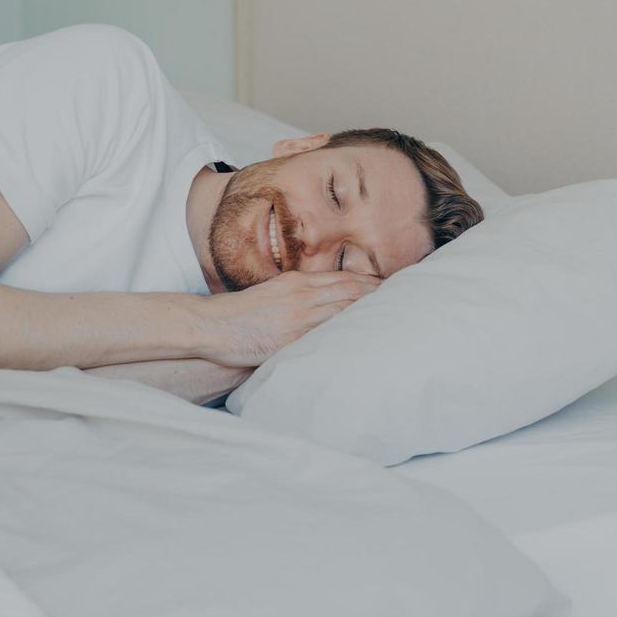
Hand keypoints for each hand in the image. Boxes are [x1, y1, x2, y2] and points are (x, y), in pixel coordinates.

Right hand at [194, 271, 378, 366]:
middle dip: (379, 293)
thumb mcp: (269, 296)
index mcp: (296, 282)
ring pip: (344, 307)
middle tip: (406, 296)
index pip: (341, 279)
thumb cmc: (236, 315)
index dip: (369, 282)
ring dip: (371, 309)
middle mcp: (301, 294)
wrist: (209, 324)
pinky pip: (327, 333)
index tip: (390, 285)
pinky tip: (367, 335)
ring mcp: (298, 315)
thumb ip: (295, 298)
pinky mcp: (291, 337)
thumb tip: (317, 306)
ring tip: (396, 313)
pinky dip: (349, 331)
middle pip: (350, 290)